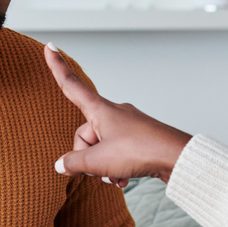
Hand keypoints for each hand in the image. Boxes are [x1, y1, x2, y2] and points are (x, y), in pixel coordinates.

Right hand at [45, 43, 191, 184]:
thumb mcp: (99, 161)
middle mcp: (113, 113)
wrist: (177, 158)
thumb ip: (75, 162)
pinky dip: (116, 167)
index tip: (50, 46)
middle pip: (85, 134)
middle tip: (98, 171)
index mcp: (100, 110)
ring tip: (114, 177)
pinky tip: (123, 180)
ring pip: (101, 146)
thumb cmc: (140, 151)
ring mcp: (127, 125)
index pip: (72, 85)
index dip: (58, 67)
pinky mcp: (138, 138)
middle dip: (87, 157)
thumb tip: (61, 165)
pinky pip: (117, 152)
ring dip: (103, 166)